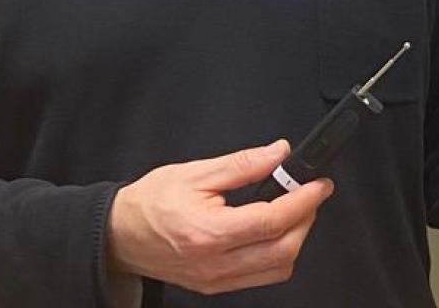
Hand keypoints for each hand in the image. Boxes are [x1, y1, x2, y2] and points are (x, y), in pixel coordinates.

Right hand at [107, 139, 333, 293]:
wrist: (119, 235)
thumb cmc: (150, 203)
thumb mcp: (194, 172)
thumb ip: (242, 164)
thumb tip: (277, 154)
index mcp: (209, 232)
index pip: (272, 220)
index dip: (303, 201)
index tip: (319, 185)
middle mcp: (214, 262)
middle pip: (283, 251)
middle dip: (306, 220)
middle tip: (309, 196)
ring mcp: (216, 279)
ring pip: (277, 269)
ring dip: (295, 240)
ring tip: (292, 212)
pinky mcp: (215, 286)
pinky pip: (261, 278)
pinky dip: (277, 256)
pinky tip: (273, 233)